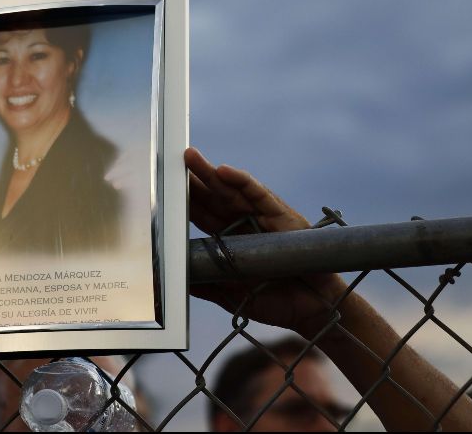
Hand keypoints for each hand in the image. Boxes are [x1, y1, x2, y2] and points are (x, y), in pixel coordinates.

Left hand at [185, 147, 345, 333]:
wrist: (312, 312)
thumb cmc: (275, 302)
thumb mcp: (231, 295)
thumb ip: (205, 285)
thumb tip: (172, 281)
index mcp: (229, 240)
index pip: (201, 215)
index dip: (182, 201)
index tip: (160, 187)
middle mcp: (243, 223)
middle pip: (212, 197)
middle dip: (191, 180)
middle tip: (169, 161)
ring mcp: (262, 217)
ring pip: (231, 190)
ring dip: (210, 173)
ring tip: (189, 158)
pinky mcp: (282, 216)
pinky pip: (260, 195)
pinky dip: (243, 182)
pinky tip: (224, 171)